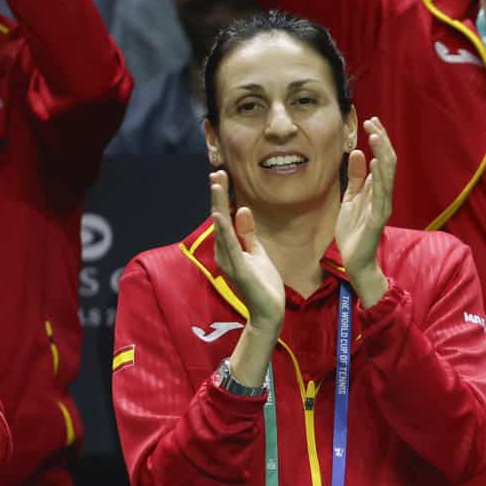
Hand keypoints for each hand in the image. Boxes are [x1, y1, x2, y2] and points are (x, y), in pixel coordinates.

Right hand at [209, 171, 285, 329]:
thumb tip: (243, 209)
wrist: (268, 312)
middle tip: (217, 172)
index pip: (224, 217)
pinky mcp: (239, 270)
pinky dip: (225, 231)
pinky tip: (221, 216)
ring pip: (222, 228)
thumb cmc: (262, 284)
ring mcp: (230, 261)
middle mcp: (224, 252)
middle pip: (219, 218)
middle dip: (218, 195)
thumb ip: (248, 233)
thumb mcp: (257, 253)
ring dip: (219, 205)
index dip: (223, 196)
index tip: (222, 175)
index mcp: (230, 247)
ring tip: (216, 184)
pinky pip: (231, 248)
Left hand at [336, 117, 393, 306]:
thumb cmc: (353, 232)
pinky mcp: (378, 217)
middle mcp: (384, 195)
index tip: (370, 121)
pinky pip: (382, 194)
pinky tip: (376, 162)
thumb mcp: (350, 199)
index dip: (378, 140)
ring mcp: (383, 205)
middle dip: (381, 140)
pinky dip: (380, 176)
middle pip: (388, 161)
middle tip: (373, 122)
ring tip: (375, 135)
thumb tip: (360, 154)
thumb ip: (356, 179)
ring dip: (382, 152)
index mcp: (377, 190)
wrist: (354, 261)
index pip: (383, 159)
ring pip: (388, 174)